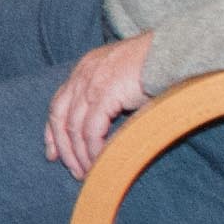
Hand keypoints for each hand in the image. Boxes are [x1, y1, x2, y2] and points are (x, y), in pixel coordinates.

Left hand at [45, 33, 160, 178]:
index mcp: (83, 68)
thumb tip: (102, 130)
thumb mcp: (121, 79)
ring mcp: (91, 84)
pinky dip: (94, 149)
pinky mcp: (104, 94)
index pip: (58, 104)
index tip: (53, 153)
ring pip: (74, 128)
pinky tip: (99, 161)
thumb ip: (107, 99)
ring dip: (79, 154)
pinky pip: (92, 130)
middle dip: (64, 148)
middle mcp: (82, 75)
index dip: (53, 131)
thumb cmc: (153, 66)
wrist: (170, 51)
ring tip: (87, 172)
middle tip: (73, 170)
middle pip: (60, 118)